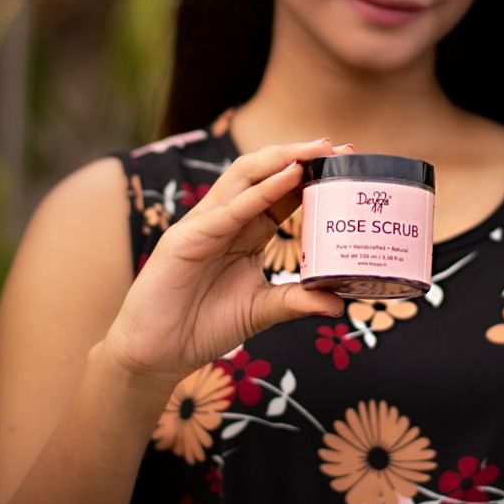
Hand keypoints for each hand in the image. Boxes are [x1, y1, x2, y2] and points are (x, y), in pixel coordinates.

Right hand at [103, 138, 345, 386]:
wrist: (156, 355)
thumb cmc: (202, 326)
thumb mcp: (261, 309)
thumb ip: (296, 301)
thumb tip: (338, 303)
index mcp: (244, 232)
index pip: (281, 192)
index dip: (311, 175)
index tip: (347, 164)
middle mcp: (224, 220)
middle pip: (264, 174)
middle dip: (301, 156)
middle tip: (340, 148)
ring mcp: (203, 225)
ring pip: (244, 178)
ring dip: (282, 160)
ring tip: (316, 151)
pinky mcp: (185, 240)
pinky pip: (229, 211)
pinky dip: (260, 192)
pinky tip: (288, 178)